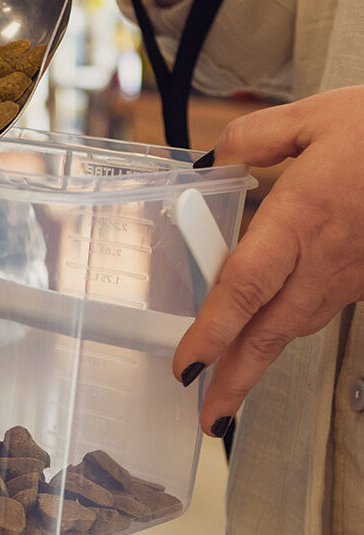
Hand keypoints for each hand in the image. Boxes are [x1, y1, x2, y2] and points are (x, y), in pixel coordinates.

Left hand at [175, 86, 363, 435]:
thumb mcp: (312, 117)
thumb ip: (254, 138)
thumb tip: (217, 159)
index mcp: (301, 218)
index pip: (244, 288)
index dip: (213, 334)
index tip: (187, 368)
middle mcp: (326, 258)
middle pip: (271, 330)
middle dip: (237, 378)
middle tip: (208, 417)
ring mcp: (354, 272)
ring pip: (298, 324)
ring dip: (262, 357)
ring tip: (230, 384)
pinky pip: (324, 306)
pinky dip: (291, 324)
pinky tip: (269, 330)